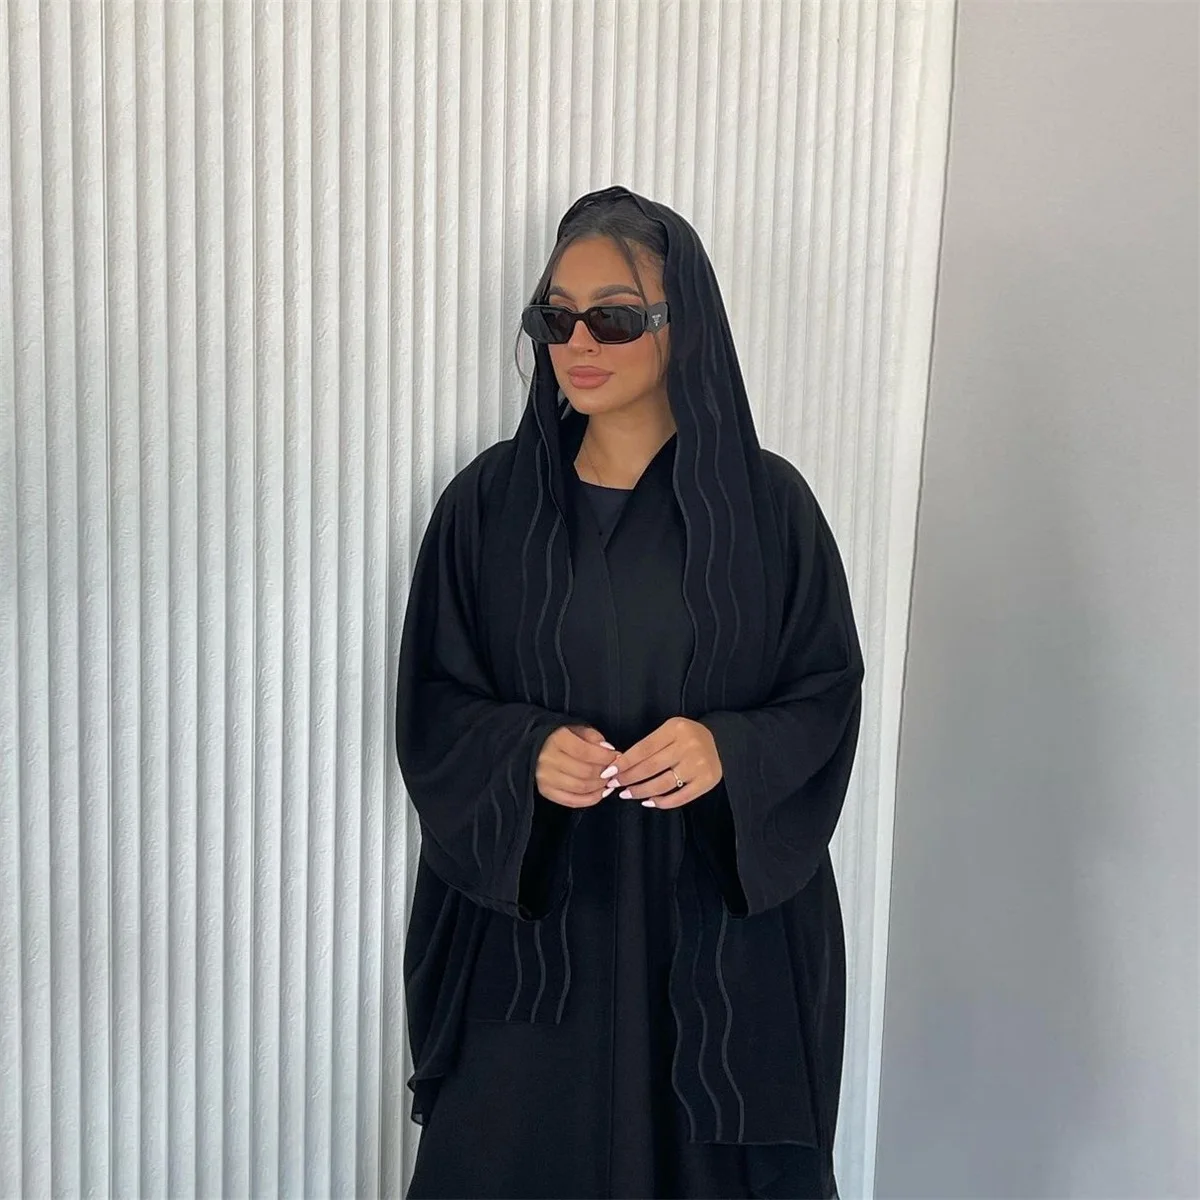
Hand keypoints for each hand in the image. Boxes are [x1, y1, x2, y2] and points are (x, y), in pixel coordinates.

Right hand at [535, 725, 618, 808]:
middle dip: (605, 772)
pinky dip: (590, 799)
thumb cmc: (558, 736)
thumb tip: (609, 751)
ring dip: (600, 786)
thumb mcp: (575, 729)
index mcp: (556, 740)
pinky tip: (601, 793)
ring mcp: (545, 778)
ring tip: (609, 780)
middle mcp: (548, 760)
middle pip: (585, 772)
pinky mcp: (546, 791)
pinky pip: (572, 801)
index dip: (605, 757)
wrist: (532, 746)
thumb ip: (593, 737)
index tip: (617, 756)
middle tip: (614, 770)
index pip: (585, 752)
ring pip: (581, 787)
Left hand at [603, 717, 722, 808]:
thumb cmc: (686, 737)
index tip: (609, 772)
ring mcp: (699, 765)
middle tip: (614, 785)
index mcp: (676, 729)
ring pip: (663, 784)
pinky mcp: (707, 781)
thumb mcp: (669, 730)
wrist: (721, 741)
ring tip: (627, 794)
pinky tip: (649, 801)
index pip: (644, 748)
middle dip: (628, 778)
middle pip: (651, 767)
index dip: (625, 762)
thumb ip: (649, 745)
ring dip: (641, 791)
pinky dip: (662, 802)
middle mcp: (689, 746)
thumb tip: (620, 765)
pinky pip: (680, 797)